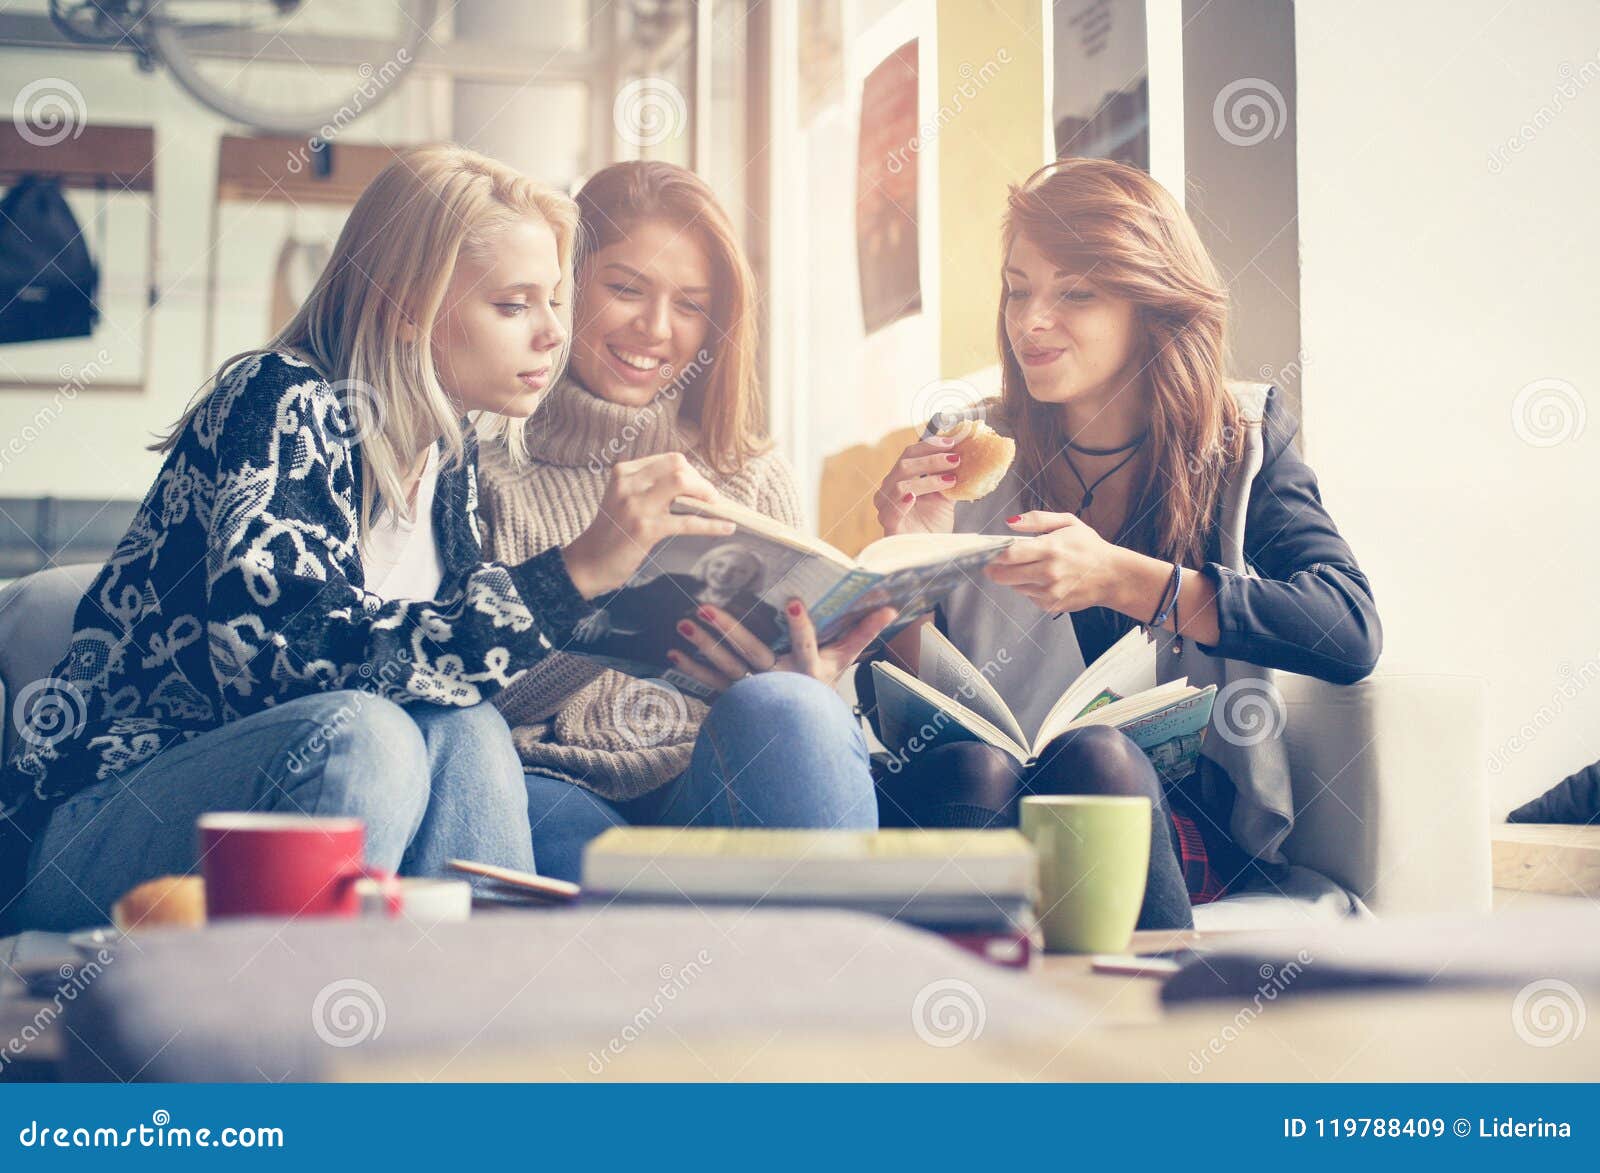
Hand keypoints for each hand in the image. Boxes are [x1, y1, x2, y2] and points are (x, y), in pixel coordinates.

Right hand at [561, 454, 734, 597]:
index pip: (669, 459)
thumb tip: (692, 484)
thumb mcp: (624, 499)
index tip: (700, 488)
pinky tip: (727, 527)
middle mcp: (628, 483)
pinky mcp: (646, 528)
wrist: (589, 563)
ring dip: (707, 495)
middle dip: (701, 481)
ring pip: (682, 483)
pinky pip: (687, 521)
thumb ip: (649, 487)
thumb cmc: (612, 533)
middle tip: (710, 499)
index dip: (692, 473)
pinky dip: (712, 524)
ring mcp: (636, 505)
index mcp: (624, 472)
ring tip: (717, 507)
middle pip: (678, 465)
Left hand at [666, 599, 897, 694]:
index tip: (792, 603)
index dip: (800, 627)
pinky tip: (673, 652)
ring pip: (727, 668)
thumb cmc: (824, 690)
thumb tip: (891, 607)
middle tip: (704, 607)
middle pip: (753, 653)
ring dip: (703, 646)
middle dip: (729, 630)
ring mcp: (756, 693)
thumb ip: (864, 632)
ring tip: (683, 623)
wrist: (804, 733)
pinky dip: (693, 670)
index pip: (806, 645)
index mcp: (809, 671)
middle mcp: (780, 681)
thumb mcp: (845, 661)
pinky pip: (712, 685)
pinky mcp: (738, 701)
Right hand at [873, 435, 960, 535]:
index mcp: (901, 478)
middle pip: (904, 465)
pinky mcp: (888, 525)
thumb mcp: (945, 497)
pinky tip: (914, 496)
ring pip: (900, 484)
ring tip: (950, 480)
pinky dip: (902, 500)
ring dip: (927, 479)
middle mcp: (889, 489)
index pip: (910, 454)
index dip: (929, 445)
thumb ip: (951, 477)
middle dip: (931, 459)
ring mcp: (886, 507)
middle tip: (955, 459)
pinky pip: (891, 509)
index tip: (952, 442)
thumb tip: (967, 456)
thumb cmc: (934, 525)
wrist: (930, 552)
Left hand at [982, 510, 1124, 613]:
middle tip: (993, 565)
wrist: (1112, 575)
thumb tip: (1010, 522)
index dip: (994, 555)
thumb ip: (1037, 519)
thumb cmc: (1089, 547)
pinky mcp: (1052, 605)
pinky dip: (1031, 589)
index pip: (1009, 555)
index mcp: (1050, 548)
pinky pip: (1029, 596)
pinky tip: (1045, 581)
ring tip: (1032, 569)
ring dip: (1016, 579)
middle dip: (995, 570)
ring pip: (1016, 586)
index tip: (988, 553)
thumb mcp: (1068, 523)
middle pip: (1005, 575)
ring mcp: (1050, 591)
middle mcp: (1048, 572)